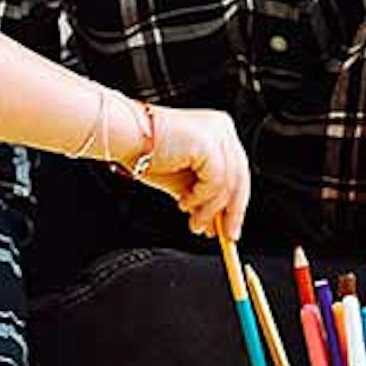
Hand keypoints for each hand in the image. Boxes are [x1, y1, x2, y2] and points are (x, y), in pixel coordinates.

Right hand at [135, 105, 250, 239]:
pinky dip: (201, 198)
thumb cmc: (147, 155)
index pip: (237, 173)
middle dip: (231, 213)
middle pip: (240, 178)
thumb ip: (203, 198)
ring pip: (229, 184)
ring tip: (194, 222)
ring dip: (210, 210)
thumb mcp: (184, 182)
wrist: (125, 138)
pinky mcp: (208, 142)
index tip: (230, 229)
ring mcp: (218, 133)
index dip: (235, 205)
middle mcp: (223, 128)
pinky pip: (215, 181)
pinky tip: (183, 202)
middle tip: (222, 236)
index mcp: (219, 132)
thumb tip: (216, 223)